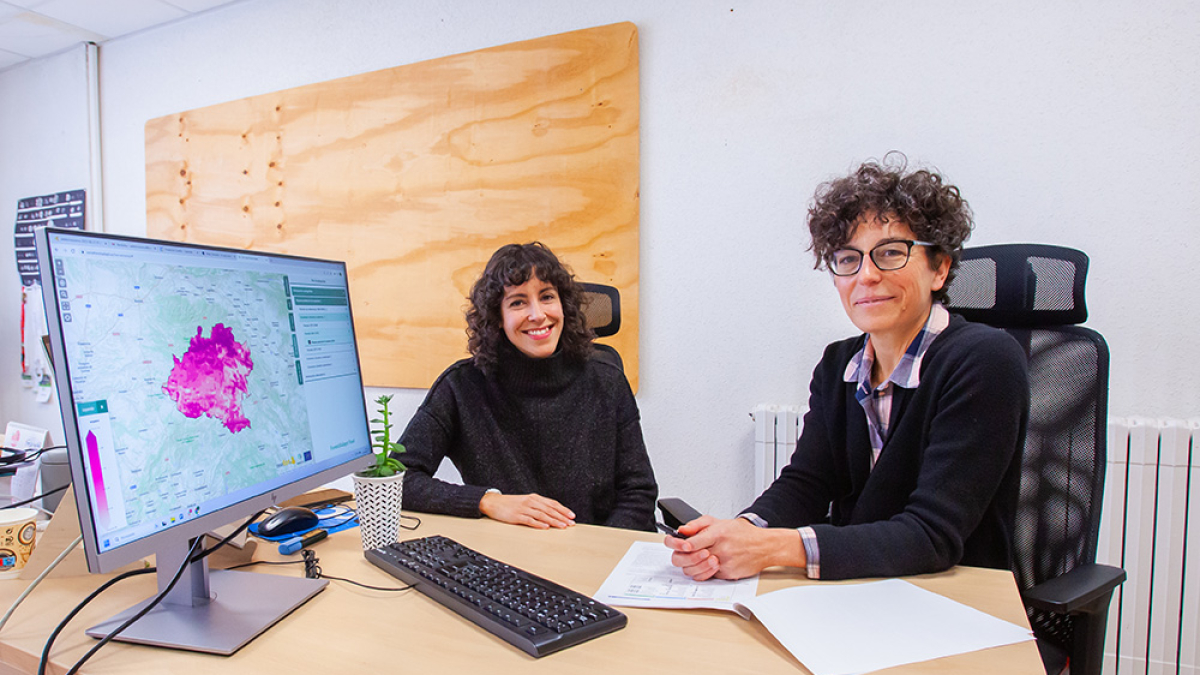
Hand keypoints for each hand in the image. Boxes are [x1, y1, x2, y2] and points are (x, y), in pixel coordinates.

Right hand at [479, 492, 574, 528]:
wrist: (494, 502)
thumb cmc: (511, 503)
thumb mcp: (526, 501)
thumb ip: (538, 506)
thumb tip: (552, 513)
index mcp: (534, 498)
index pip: (552, 503)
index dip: (563, 509)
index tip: (572, 515)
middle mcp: (530, 502)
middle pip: (549, 509)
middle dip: (562, 517)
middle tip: (571, 523)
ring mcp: (524, 509)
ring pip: (542, 515)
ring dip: (554, 521)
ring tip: (562, 526)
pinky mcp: (517, 516)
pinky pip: (530, 520)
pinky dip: (539, 524)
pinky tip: (546, 527)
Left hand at [664, 516, 803, 579]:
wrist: (765, 546)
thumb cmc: (743, 533)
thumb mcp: (720, 522)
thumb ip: (698, 524)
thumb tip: (682, 530)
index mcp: (718, 533)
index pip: (693, 542)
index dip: (681, 545)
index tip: (680, 546)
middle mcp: (721, 549)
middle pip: (691, 559)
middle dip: (683, 558)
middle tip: (684, 554)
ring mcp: (724, 563)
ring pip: (697, 571)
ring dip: (694, 566)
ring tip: (698, 559)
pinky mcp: (728, 574)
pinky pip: (710, 576)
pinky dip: (707, 571)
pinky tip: (710, 564)